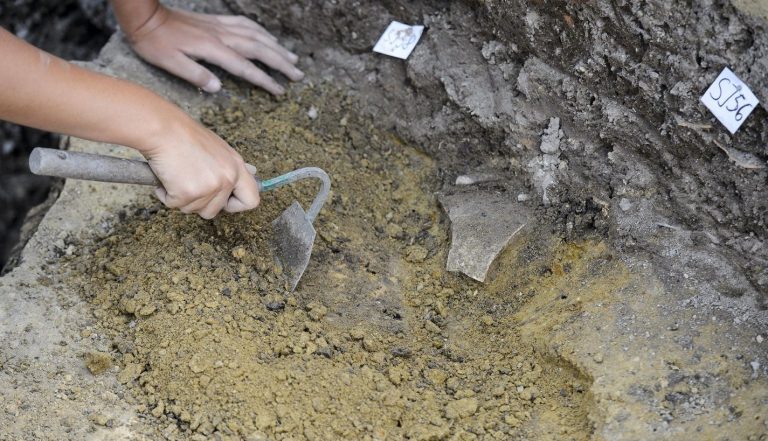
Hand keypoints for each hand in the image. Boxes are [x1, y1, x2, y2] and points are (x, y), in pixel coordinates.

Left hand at [122, 5, 302, 94]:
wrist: (144, 16)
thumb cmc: (153, 42)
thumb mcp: (169, 63)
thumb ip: (195, 75)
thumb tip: (218, 87)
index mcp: (213, 49)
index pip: (246, 68)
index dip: (265, 80)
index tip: (280, 90)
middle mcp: (221, 36)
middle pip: (259, 49)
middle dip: (281, 63)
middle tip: (298, 75)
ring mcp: (220, 26)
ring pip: (256, 35)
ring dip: (276, 46)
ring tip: (291, 58)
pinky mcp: (215, 21)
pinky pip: (245, 24)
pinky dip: (261, 32)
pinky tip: (267, 37)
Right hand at [144, 116, 259, 218]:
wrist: (163, 129)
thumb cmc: (186, 136)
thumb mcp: (219, 149)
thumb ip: (230, 167)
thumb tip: (249, 175)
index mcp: (237, 167)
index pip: (251, 200)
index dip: (235, 205)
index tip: (222, 201)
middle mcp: (227, 179)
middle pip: (214, 210)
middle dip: (198, 202)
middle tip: (189, 181)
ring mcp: (209, 187)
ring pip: (193, 210)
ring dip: (181, 197)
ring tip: (178, 174)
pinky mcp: (188, 193)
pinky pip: (174, 205)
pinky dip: (166, 194)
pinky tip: (166, 176)